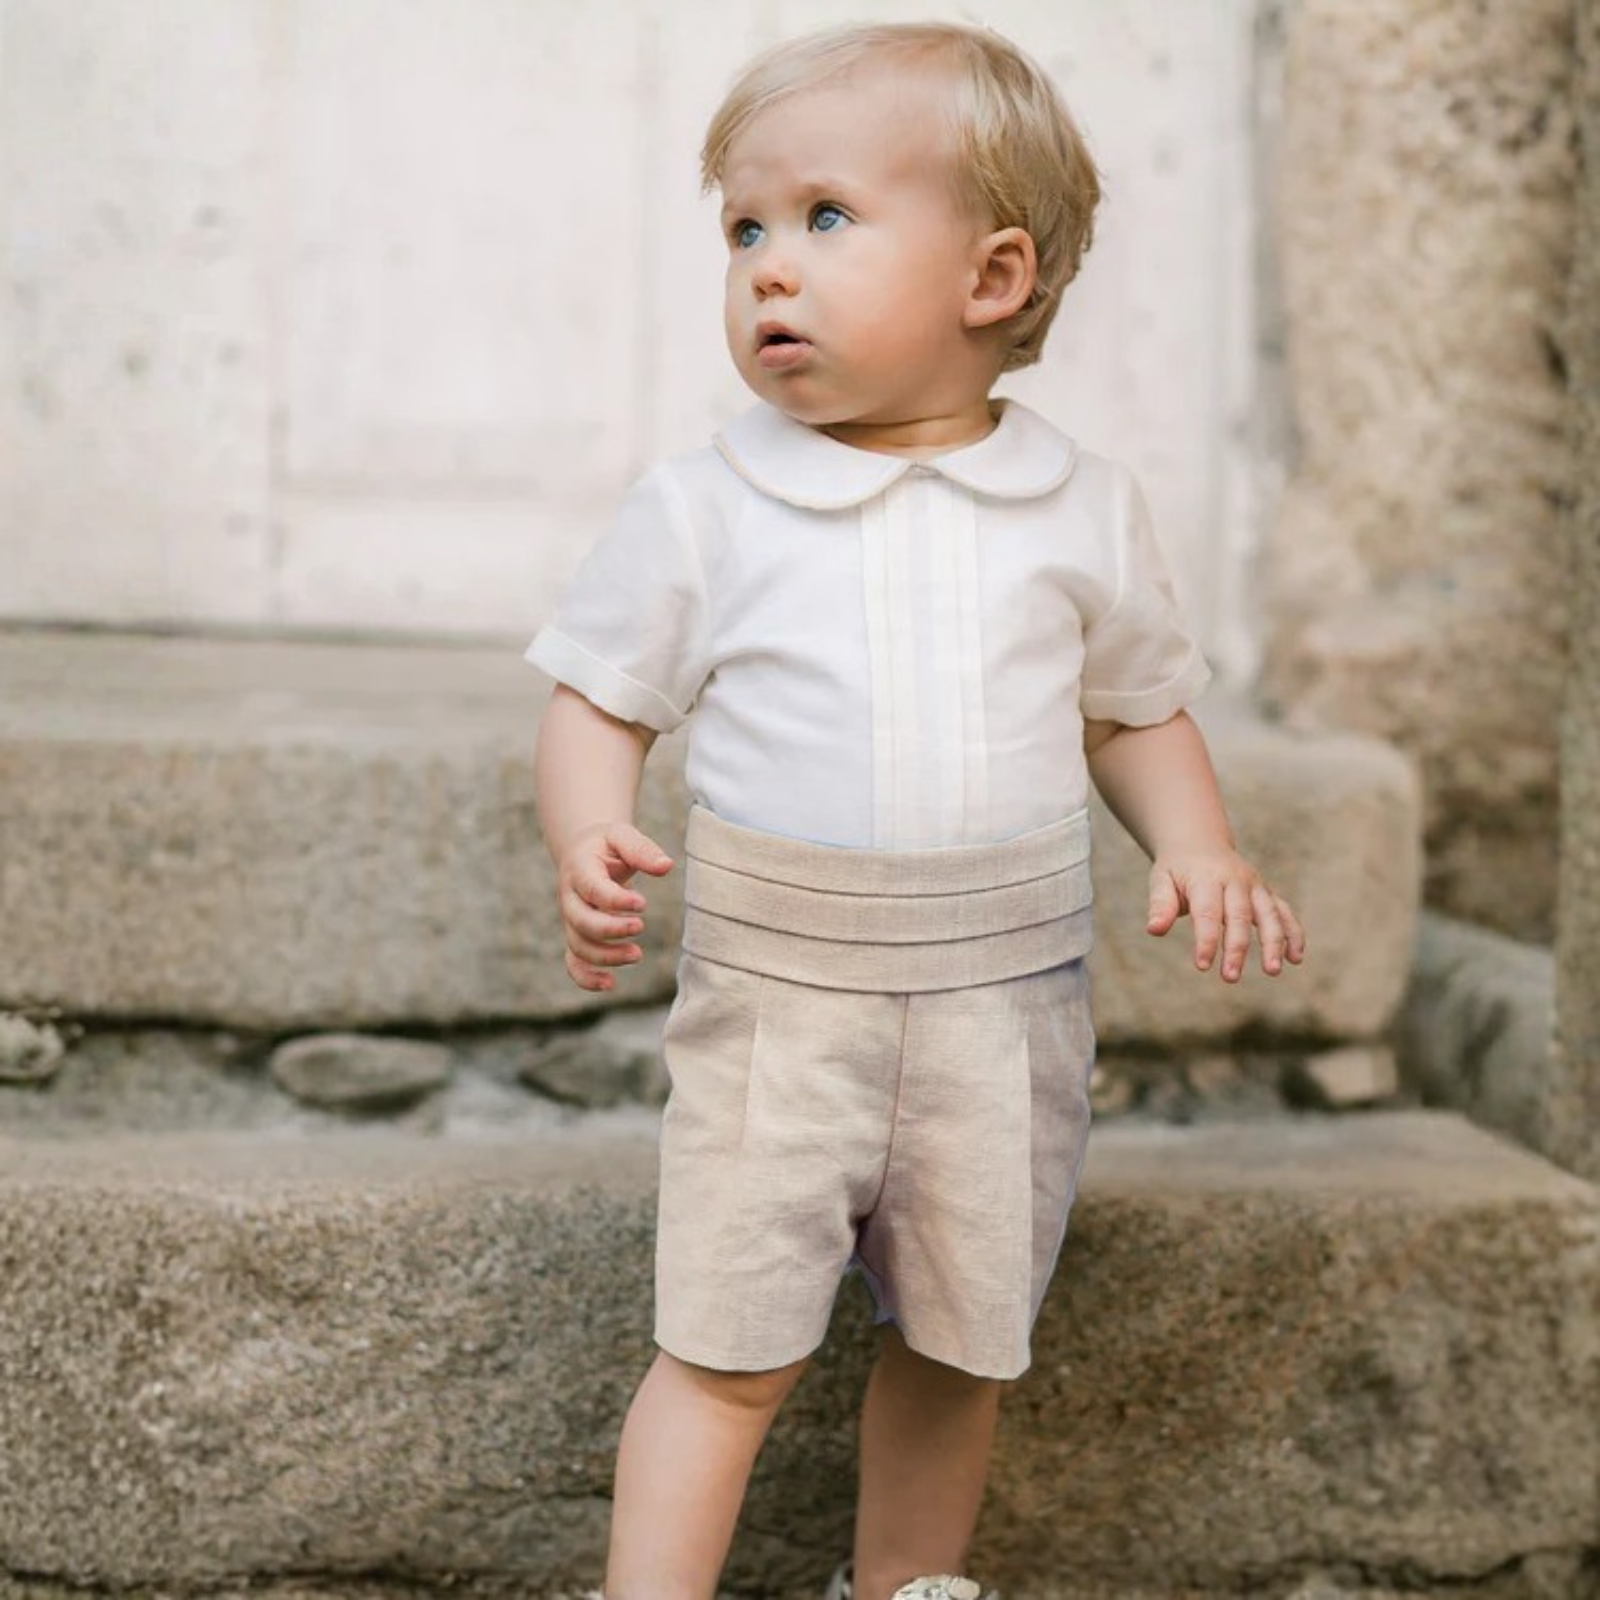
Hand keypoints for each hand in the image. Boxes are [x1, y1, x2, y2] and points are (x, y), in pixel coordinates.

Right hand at [556, 822, 674, 992]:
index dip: (615, 900)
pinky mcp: (576, 935)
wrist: (582, 851)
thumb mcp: (622, 834)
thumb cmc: (607, 844)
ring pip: (578, 946)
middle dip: (611, 929)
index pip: (592, 889)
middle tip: (640, 926)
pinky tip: (610, 984)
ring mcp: (571, 920)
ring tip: (637, 954)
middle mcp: (570, 897)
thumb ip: (642, 849)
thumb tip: (666, 866)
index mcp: (579, 869)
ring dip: (606, 956)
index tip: (642, 903)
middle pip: (581, 922)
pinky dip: (586, 978)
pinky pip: (573, 963)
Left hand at [1145, 847, 1305, 982]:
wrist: (1198, 843)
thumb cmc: (1176, 869)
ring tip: (1273, 971)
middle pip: (1240, 916)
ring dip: (1274, 942)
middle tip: (1230, 978)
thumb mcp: (1161, 880)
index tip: (1202, 965)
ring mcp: (1255, 886)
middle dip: (1237, 948)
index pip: (1208, 912)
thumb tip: (1154, 930)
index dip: (1206, 940)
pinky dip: (1293, 933)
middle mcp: (1235, 880)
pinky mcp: (1266, 893)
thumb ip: (1160, 905)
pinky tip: (1296, 958)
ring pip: (1270, 914)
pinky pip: (1284, 912)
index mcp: (1206, 878)